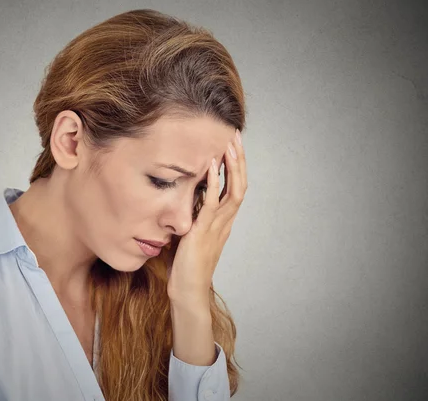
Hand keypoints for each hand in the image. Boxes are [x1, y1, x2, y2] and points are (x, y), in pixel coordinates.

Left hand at [166, 129, 246, 303]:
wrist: (188, 290)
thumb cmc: (187, 265)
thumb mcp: (191, 235)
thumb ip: (194, 217)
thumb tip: (186, 200)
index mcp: (223, 221)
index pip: (235, 188)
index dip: (236, 167)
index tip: (232, 146)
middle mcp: (225, 221)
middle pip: (240, 184)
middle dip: (239, 159)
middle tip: (236, 136)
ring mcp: (217, 226)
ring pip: (233, 190)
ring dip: (233, 166)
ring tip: (229, 144)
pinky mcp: (204, 231)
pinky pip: (213, 203)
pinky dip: (214, 182)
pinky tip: (211, 165)